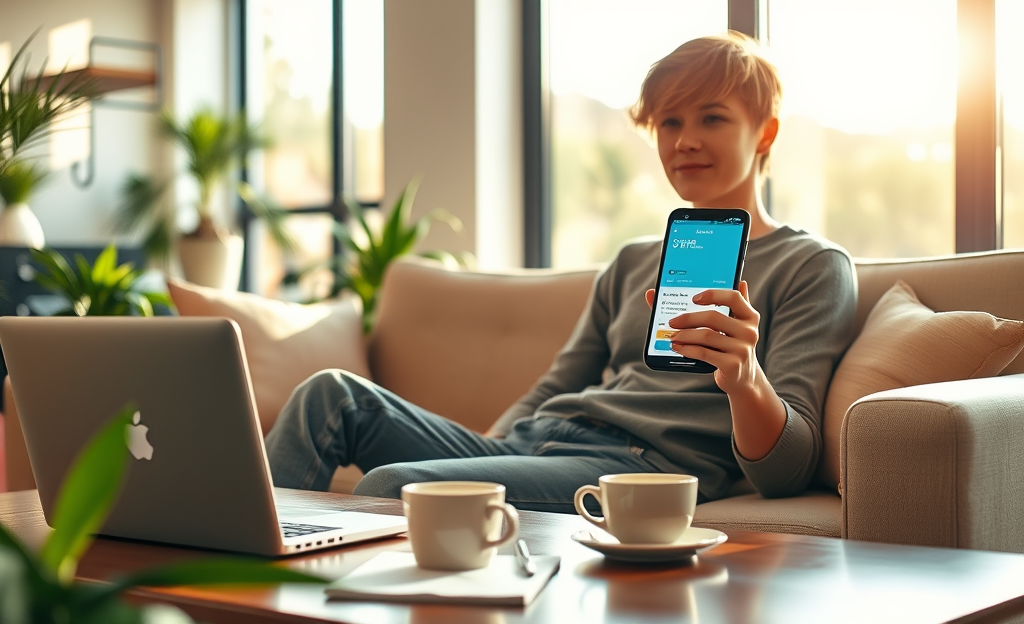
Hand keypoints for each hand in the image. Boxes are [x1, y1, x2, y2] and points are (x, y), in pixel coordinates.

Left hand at [646, 282, 760, 393]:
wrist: (742, 377)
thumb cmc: (727, 346)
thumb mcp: (726, 326)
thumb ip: (711, 305)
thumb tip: (658, 290)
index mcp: (749, 316)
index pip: (733, 297)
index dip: (713, 295)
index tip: (694, 298)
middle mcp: (749, 331)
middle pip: (714, 317)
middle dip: (688, 318)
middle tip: (671, 322)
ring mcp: (743, 349)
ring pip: (707, 336)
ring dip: (684, 335)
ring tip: (672, 336)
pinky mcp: (732, 365)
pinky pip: (704, 353)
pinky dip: (687, 349)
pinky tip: (677, 347)